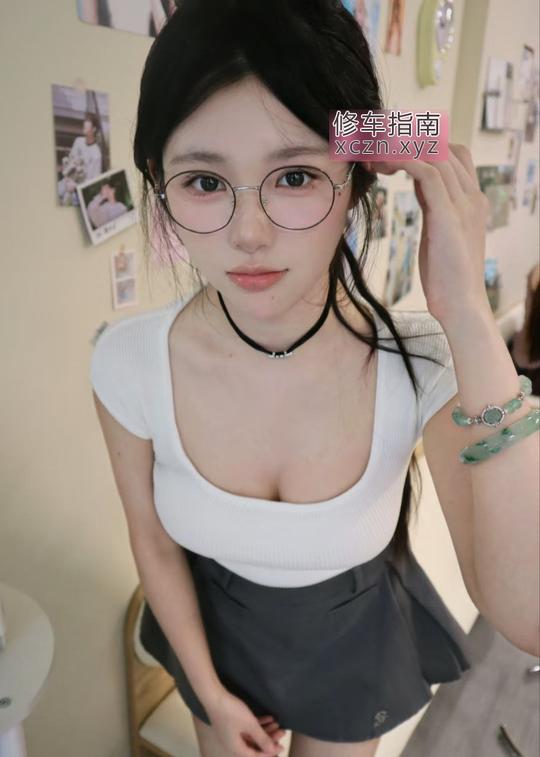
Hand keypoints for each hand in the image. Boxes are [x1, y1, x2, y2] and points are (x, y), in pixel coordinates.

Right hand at [206, 689, 285, 755]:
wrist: (214, 696)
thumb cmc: (232, 712)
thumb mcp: (250, 725)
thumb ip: (262, 739)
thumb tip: (273, 751)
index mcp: (235, 748)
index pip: (254, 755)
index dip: (269, 753)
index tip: (281, 747)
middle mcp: (232, 743)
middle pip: (254, 745)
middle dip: (269, 740)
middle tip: (281, 732)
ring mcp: (231, 733)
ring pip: (252, 736)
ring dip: (264, 731)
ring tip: (277, 723)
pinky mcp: (231, 724)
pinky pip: (247, 728)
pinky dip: (258, 724)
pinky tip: (269, 718)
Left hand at [372, 143, 490, 323]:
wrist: (461, 305)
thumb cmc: (447, 276)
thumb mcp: (439, 230)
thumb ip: (434, 205)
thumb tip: (419, 185)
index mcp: (471, 199)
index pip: (451, 154)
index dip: (420, 148)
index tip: (388, 157)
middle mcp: (471, 195)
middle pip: (443, 147)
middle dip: (407, 145)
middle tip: (375, 156)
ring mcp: (463, 204)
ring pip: (435, 154)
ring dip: (400, 151)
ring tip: (373, 159)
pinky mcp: (449, 216)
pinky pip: (428, 173)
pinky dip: (404, 161)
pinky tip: (383, 165)